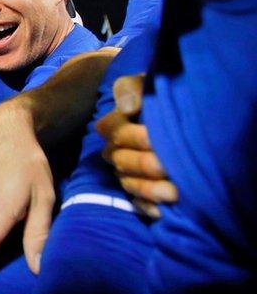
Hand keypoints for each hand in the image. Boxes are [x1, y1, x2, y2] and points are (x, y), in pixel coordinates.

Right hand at [96, 74, 176, 217]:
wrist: (180, 115)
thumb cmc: (162, 96)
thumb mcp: (148, 83)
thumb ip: (132, 88)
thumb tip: (130, 108)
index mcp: (114, 124)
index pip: (112, 131)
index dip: (132, 136)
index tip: (153, 137)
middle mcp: (116, 150)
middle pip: (121, 160)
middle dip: (144, 164)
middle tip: (168, 167)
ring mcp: (126, 172)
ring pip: (128, 183)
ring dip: (150, 189)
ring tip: (175, 192)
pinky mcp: (138, 190)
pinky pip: (137, 202)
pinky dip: (149, 207)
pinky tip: (165, 209)